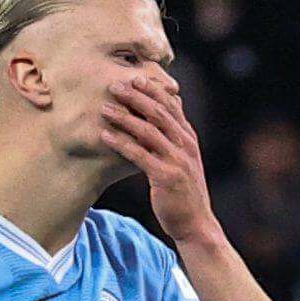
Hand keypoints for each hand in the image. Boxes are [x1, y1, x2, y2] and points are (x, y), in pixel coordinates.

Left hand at [103, 74, 215, 244]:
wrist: (196, 223)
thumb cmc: (184, 192)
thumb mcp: (183, 161)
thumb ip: (172, 140)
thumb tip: (158, 122)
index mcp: (188, 138)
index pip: (171, 105)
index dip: (152, 90)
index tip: (134, 77)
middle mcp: (184, 144)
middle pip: (158, 112)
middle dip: (135, 96)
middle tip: (114, 86)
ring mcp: (176, 160)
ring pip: (147, 130)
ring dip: (124, 117)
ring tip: (104, 108)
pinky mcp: (165, 176)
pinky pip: (139, 155)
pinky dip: (121, 143)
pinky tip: (105, 136)